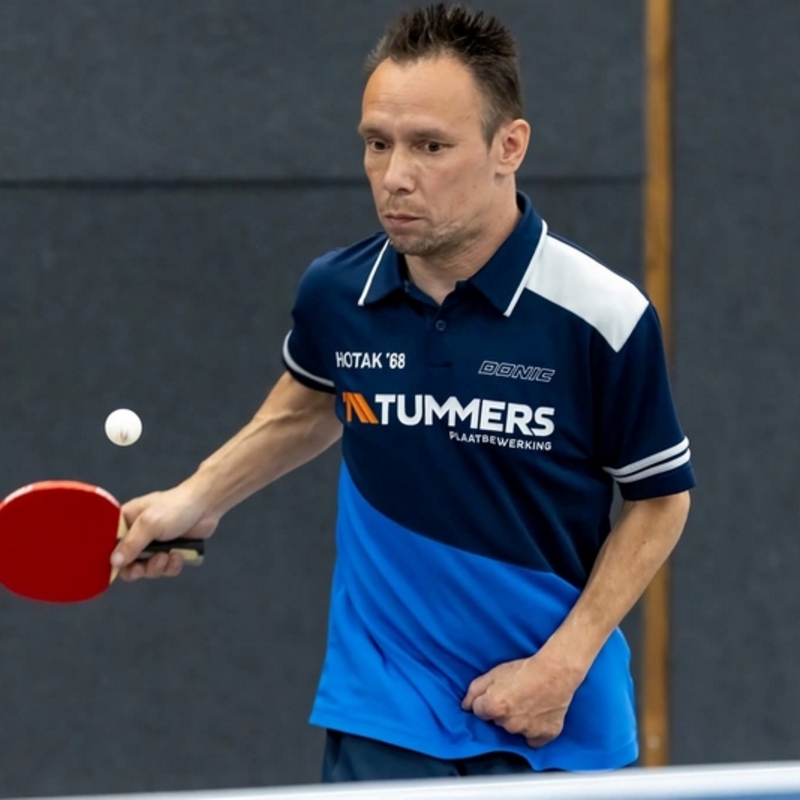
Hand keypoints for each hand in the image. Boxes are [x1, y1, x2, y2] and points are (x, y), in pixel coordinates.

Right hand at [111, 484, 219, 581]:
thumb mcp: (149, 524)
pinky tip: (179, 556)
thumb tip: (114, 562)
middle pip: (128, 563)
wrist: (207, 506)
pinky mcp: (171, 552)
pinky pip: (165, 569)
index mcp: (126, 521)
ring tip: (168, 556)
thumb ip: (131, 544)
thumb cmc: (176, 508)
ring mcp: (155, 544)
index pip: (110, 545)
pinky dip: (172, 566)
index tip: (122, 567)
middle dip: (139, 568)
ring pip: (148, 569)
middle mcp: (138, 534)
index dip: (114, 559)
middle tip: (143, 568)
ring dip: (158, 567)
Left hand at [461, 649, 583, 747]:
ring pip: (514, 730)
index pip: (479, 712)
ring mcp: (527, 732)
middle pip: (497, 722)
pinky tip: (537, 717)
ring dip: (517, 721)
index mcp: (494, 707)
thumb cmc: (525, 670)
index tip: (496, 695)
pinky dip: (534, 732)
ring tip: (528, 703)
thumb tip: (465, 705)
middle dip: (501, 712)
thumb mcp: (494, 672)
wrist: (555, 672)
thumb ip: (475, 690)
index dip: (486, 702)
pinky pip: (533, 740)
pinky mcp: (544, 735)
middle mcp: (508, 724)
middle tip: (514, 697)